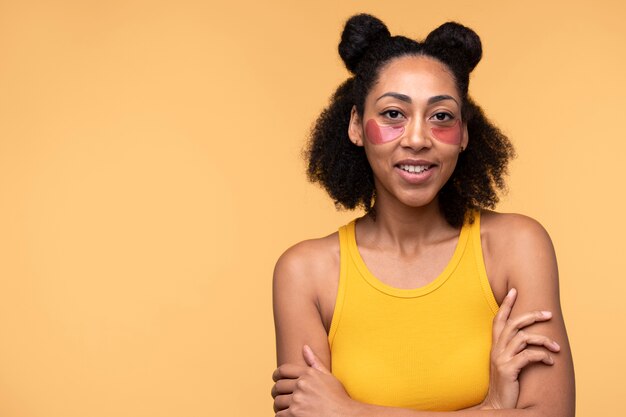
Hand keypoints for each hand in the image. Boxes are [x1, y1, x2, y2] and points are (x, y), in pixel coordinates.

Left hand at [275, 345, 352, 416]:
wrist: (345, 415)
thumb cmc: (338, 397)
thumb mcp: (328, 377)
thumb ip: (314, 362)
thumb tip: (305, 347)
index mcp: (308, 374)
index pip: (283, 370)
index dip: (276, 375)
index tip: (276, 380)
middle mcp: (301, 385)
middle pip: (278, 386)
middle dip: (277, 392)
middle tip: (279, 396)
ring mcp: (297, 400)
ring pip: (278, 401)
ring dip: (280, 406)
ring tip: (285, 408)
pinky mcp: (294, 414)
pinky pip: (279, 414)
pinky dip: (281, 416)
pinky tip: (288, 416)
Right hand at [481, 288, 560, 409]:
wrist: (497, 405)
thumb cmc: (505, 384)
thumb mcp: (506, 363)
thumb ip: (512, 349)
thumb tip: (529, 337)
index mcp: (495, 346)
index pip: (498, 319)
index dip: (506, 305)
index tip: (514, 291)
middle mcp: (496, 349)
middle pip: (513, 324)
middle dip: (532, 316)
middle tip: (548, 314)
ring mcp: (501, 359)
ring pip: (523, 338)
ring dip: (543, 340)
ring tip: (557, 347)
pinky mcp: (509, 370)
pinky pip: (528, 356)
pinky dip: (542, 356)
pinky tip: (551, 361)